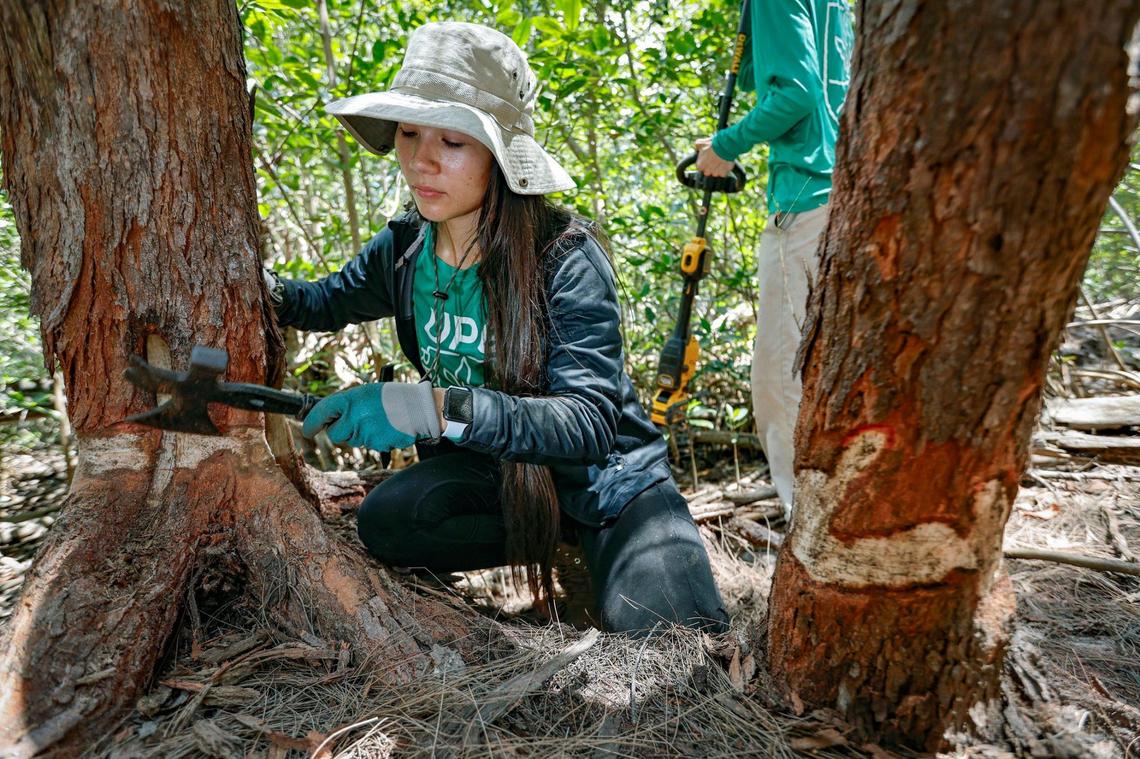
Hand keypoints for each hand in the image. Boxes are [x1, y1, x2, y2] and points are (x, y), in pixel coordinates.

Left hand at [302, 381, 441, 452]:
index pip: (322, 412)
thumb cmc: (393, 397)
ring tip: (378, 421)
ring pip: (353, 440)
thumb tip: (329, 417)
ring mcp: (365, 433)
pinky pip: (368, 445)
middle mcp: (355, 417)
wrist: (420, 408)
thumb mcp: (367, 392)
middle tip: (356, 421)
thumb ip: (347, 404)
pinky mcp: (376, 444)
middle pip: (336, 433)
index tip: (307, 429)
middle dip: (342, 430)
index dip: (311, 423)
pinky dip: (374, 439)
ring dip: (360, 434)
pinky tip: (386, 429)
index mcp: (351, 400)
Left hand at [694, 137, 733, 177]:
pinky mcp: (723, 173)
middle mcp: (706, 171)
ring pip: (715, 173)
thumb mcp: (702, 143)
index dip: (704, 163)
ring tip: (721, 160)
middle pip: (707, 171)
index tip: (708, 158)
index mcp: (700, 165)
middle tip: (715, 159)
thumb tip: (697, 145)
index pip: (700, 167)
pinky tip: (725, 163)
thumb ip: (698, 145)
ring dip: (718, 169)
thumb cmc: (713, 145)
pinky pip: (723, 173)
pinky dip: (724, 169)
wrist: (724, 146)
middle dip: (710, 167)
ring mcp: (715, 173)